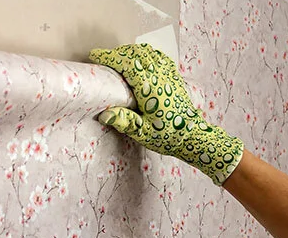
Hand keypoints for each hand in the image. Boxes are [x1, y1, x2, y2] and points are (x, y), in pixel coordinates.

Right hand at [89, 43, 243, 184]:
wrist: (192, 136)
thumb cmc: (167, 136)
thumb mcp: (143, 133)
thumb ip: (125, 122)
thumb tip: (104, 115)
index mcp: (150, 88)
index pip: (128, 63)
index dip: (110, 56)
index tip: (96, 55)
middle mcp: (160, 77)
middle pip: (136, 53)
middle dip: (118, 52)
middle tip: (104, 59)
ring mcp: (168, 74)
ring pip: (148, 51)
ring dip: (131, 52)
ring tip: (119, 59)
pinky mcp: (173, 76)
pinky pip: (158, 56)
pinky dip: (146, 53)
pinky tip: (140, 60)